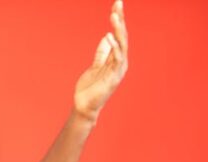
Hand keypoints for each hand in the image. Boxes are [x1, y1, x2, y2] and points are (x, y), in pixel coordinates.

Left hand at [73, 0, 128, 122]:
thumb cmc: (90, 88)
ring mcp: (118, 69)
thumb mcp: (95, 66)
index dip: (118, 19)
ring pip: (122, 44)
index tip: (116, 4)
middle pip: (122, 36)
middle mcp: (120, 62)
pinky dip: (114, 47)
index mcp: (116, 58)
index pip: (119, 34)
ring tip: (115, 15)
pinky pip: (116, 59)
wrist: (85, 106)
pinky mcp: (114, 77)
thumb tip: (106, 37)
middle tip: (118, 3)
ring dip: (119, 29)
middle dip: (120, 19)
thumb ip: (102, 53)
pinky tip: (109, 35)